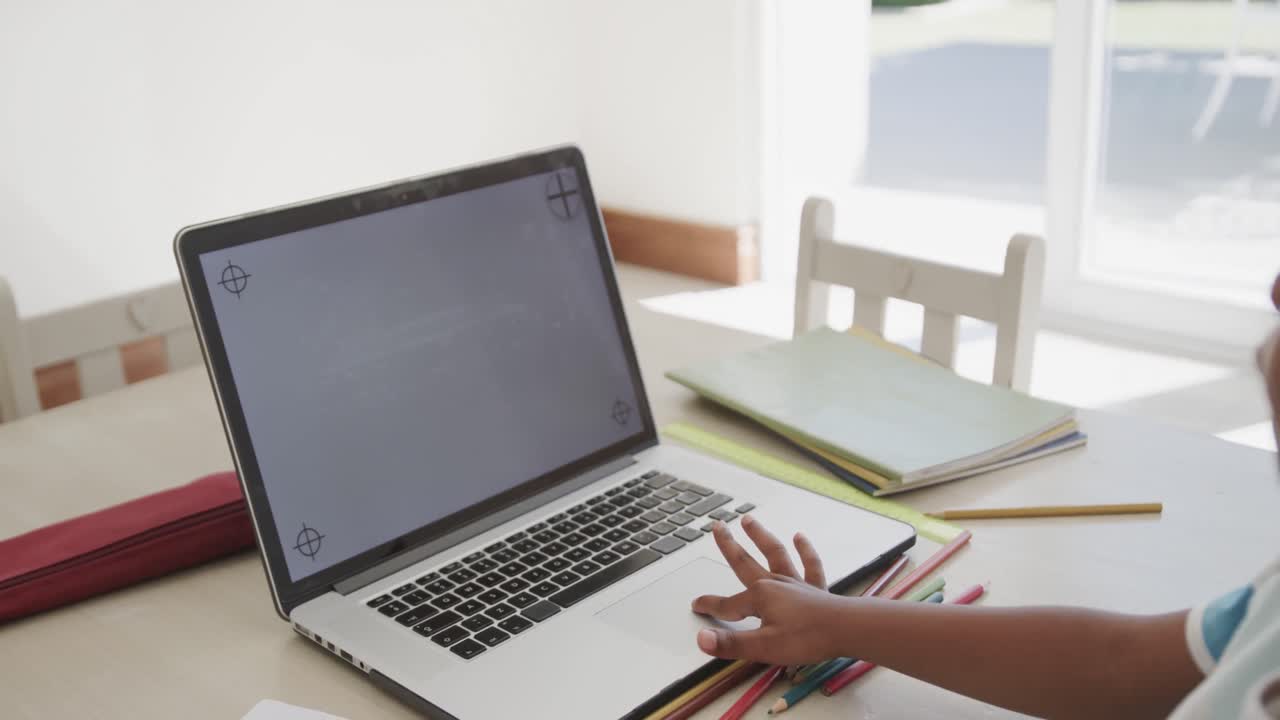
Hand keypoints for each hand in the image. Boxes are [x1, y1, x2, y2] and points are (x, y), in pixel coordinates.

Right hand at [690, 514, 851, 663]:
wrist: (847, 629)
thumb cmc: (807, 638)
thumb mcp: (764, 647)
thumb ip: (731, 643)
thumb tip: (701, 638)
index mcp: (760, 597)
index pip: (728, 605)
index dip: (710, 607)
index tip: (696, 605)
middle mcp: (775, 584)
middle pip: (745, 563)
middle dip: (729, 546)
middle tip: (717, 526)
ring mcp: (796, 583)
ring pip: (775, 554)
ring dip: (761, 536)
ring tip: (749, 520)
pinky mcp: (815, 588)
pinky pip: (809, 565)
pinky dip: (805, 551)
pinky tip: (800, 537)